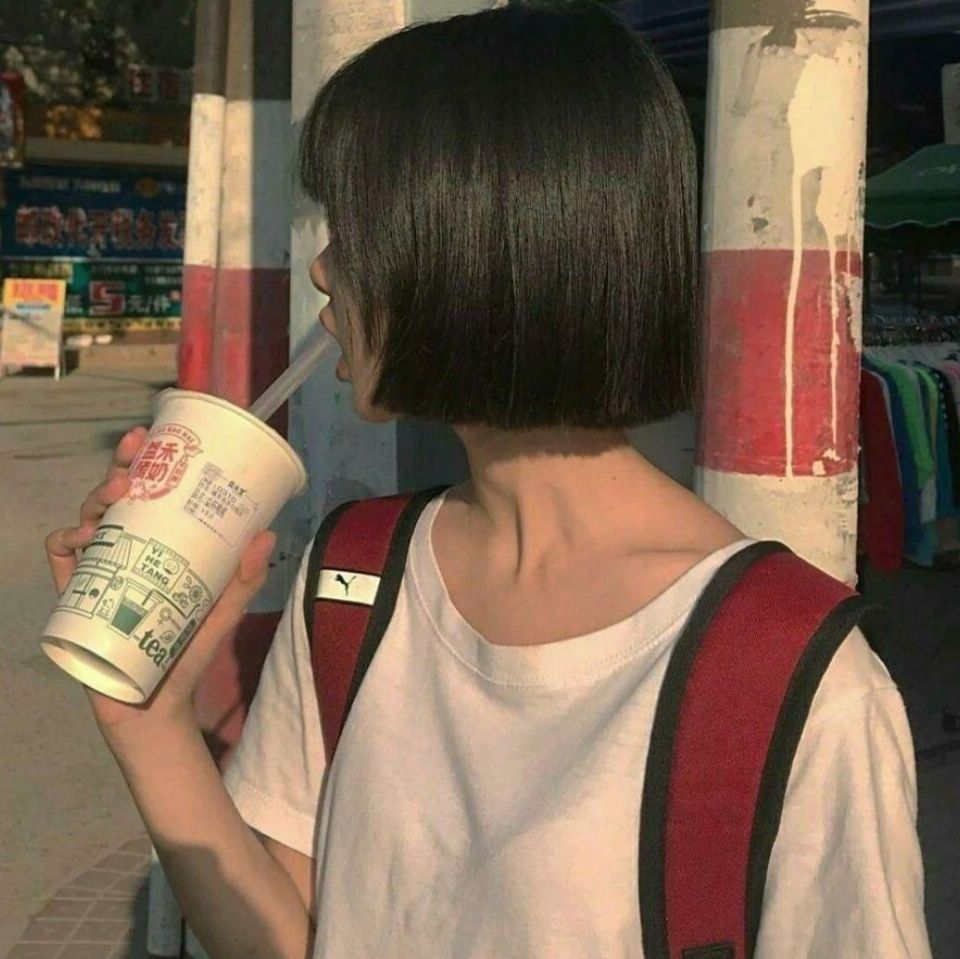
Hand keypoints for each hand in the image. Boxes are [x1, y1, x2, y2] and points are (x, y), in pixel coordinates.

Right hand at [44, 426, 276, 750]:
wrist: (157, 707)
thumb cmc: (188, 651)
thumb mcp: (224, 609)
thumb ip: (246, 577)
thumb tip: (268, 533)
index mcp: (158, 546)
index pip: (148, 495)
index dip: (144, 462)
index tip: (150, 437)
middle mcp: (124, 552)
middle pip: (114, 499)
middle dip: (118, 470)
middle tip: (132, 456)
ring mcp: (97, 574)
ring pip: (86, 522)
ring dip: (94, 501)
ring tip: (115, 497)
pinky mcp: (75, 601)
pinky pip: (60, 563)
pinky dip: (64, 544)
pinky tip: (80, 539)